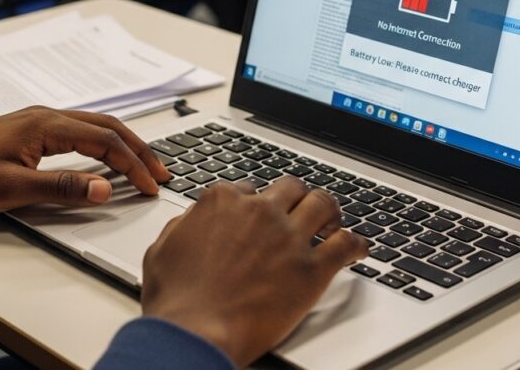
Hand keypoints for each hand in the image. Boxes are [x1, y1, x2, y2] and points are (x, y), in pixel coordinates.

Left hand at [0, 106, 170, 213]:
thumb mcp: (13, 189)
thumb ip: (62, 188)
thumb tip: (103, 188)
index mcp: (45, 125)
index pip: (105, 141)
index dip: (132, 164)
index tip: (150, 186)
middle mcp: (46, 116)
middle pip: (107, 128)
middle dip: (139, 150)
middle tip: (161, 173)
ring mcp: (38, 122)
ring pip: (95, 127)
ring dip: (123, 146)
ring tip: (143, 166)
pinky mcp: (31, 131)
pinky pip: (79, 132)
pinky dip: (102, 144)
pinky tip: (106, 159)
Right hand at [141, 177, 369, 367]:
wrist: (194, 333)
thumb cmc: (175, 300)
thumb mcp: (162, 250)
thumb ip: (182, 226)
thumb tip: (192, 221)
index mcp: (222, 201)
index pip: (249, 188)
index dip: (257, 203)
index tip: (261, 216)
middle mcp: (258, 211)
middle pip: (290, 188)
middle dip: (296, 199)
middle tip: (301, 212)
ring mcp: (288, 237)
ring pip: (322, 204)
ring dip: (329, 212)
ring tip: (333, 222)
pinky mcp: (312, 268)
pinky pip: (346, 244)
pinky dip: (356, 244)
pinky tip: (357, 250)